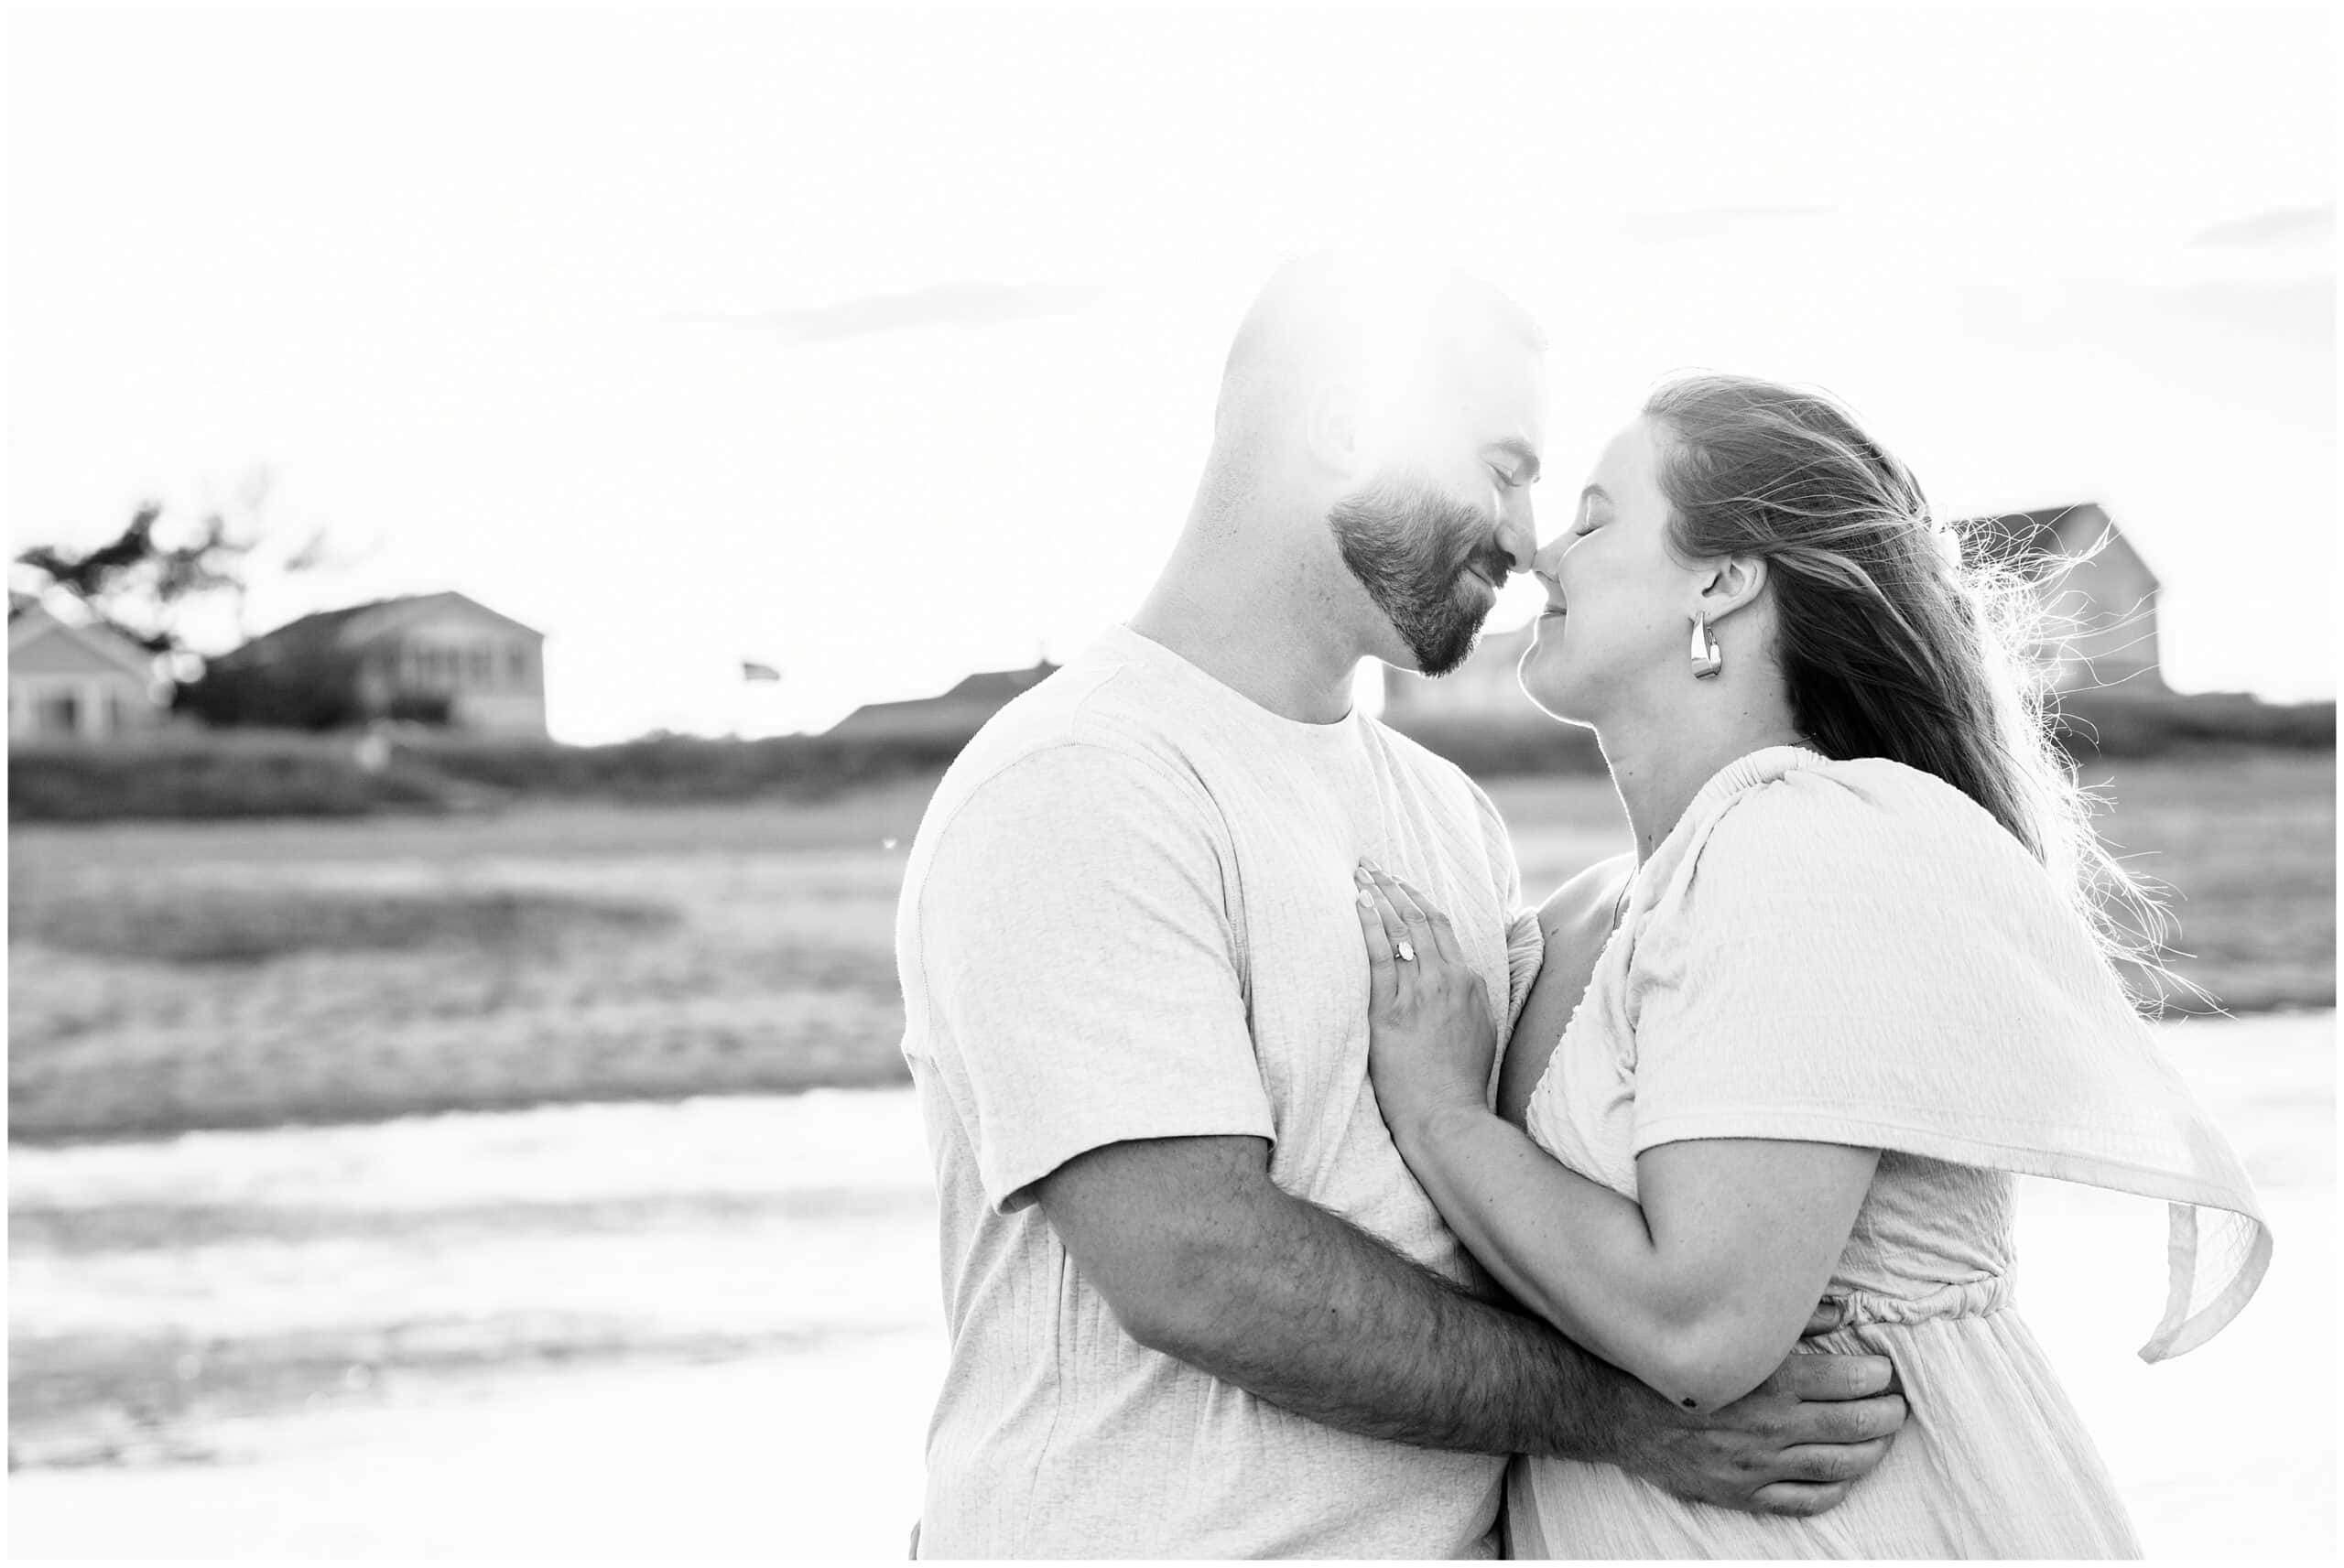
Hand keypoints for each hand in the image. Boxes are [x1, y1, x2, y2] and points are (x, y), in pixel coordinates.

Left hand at [1354, 863, 1497, 1137]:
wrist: (1448, 1118)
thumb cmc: (1459, 1084)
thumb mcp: (1479, 1032)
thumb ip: (1468, 999)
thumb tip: (1457, 980)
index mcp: (1469, 983)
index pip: (1442, 927)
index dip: (1418, 900)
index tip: (1400, 883)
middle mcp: (1447, 981)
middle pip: (1419, 919)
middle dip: (1394, 887)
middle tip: (1371, 865)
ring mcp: (1420, 994)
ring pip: (1400, 929)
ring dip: (1379, 895)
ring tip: (1360, 874)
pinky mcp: (1391, 1011)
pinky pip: (1378, 956)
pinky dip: (1369, 924)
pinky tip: (1358, 904)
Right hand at [1610, 1347, 1907, 1516]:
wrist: (1614, 1409)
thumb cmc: (1671, 1361)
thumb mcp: (1726, 1330)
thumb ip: (1787, 1321)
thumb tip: (1841, 1312)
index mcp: (1769, 1380)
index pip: (1847, 1381)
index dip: (1876, 1376)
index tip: (1884, 1370)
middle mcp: (1769, 1427)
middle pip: (1852, 1425)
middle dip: (1886, 1416)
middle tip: (1898, 1406)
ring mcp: (1757, 1466)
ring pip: (1836, 1466)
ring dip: (1871, 1453)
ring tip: (1883, 1439)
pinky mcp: (1741, 1493)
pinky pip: (1802, 1501)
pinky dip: (1833, 1490)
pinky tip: (1844, 1476)